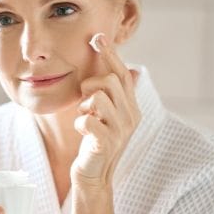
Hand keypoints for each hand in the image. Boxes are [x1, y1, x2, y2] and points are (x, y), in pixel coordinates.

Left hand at [68, 34, 140, 213]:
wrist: (93, 176)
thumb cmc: (96, 142)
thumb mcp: (107, 116)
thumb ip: (114, 95)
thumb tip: (133, 70)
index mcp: (131, 107)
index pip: (123, 74)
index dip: (110, 55)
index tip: (97, 37)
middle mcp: (130, 116)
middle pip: (109, 80)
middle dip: (90, 86)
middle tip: (86, 102)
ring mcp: (120, 130)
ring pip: (98, 97)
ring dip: (85, 106)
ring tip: (86, 118)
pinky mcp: (106, 143)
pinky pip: (87, 119)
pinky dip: (80, 122)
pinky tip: (83, 131)